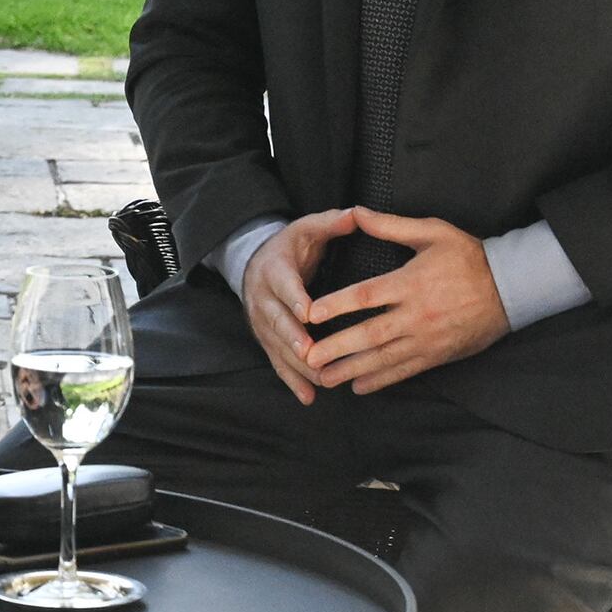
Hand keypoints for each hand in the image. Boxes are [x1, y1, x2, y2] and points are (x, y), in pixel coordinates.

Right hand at [241, 209, 362, 404]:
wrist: (254, 261)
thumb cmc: (290, 246)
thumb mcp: (307, 227)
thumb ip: (332, 223)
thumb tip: (357, 214)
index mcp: (274, 269)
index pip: (283, 284)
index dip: (294, 298)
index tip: (308, 312)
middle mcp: (263, 297)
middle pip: (276, 321)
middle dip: (294, 339)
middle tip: (312, 354)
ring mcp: (262, 321)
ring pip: (277, 346)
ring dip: (297, 365)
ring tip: (319, 380)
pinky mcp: (266, 338)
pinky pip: (277, 362)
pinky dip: (292, 380)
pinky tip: (308, 397)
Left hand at [301, 209, 510, 393]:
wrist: (511, 288)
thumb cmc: (469, 256)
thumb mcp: (432, 232)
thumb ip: (391, 226)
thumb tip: (356, 212)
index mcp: (411, 282)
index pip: (366, 296)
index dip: (337, 305)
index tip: (311, 314)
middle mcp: (416, 314)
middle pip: (370, 334)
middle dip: (337, 347)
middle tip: (308, 357)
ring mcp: (427, 338)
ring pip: (384, 358)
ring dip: (352, 369)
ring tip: (324, 378)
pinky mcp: (438, 354)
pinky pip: (406, 370)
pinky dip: (382, 380)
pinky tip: (359, 386)